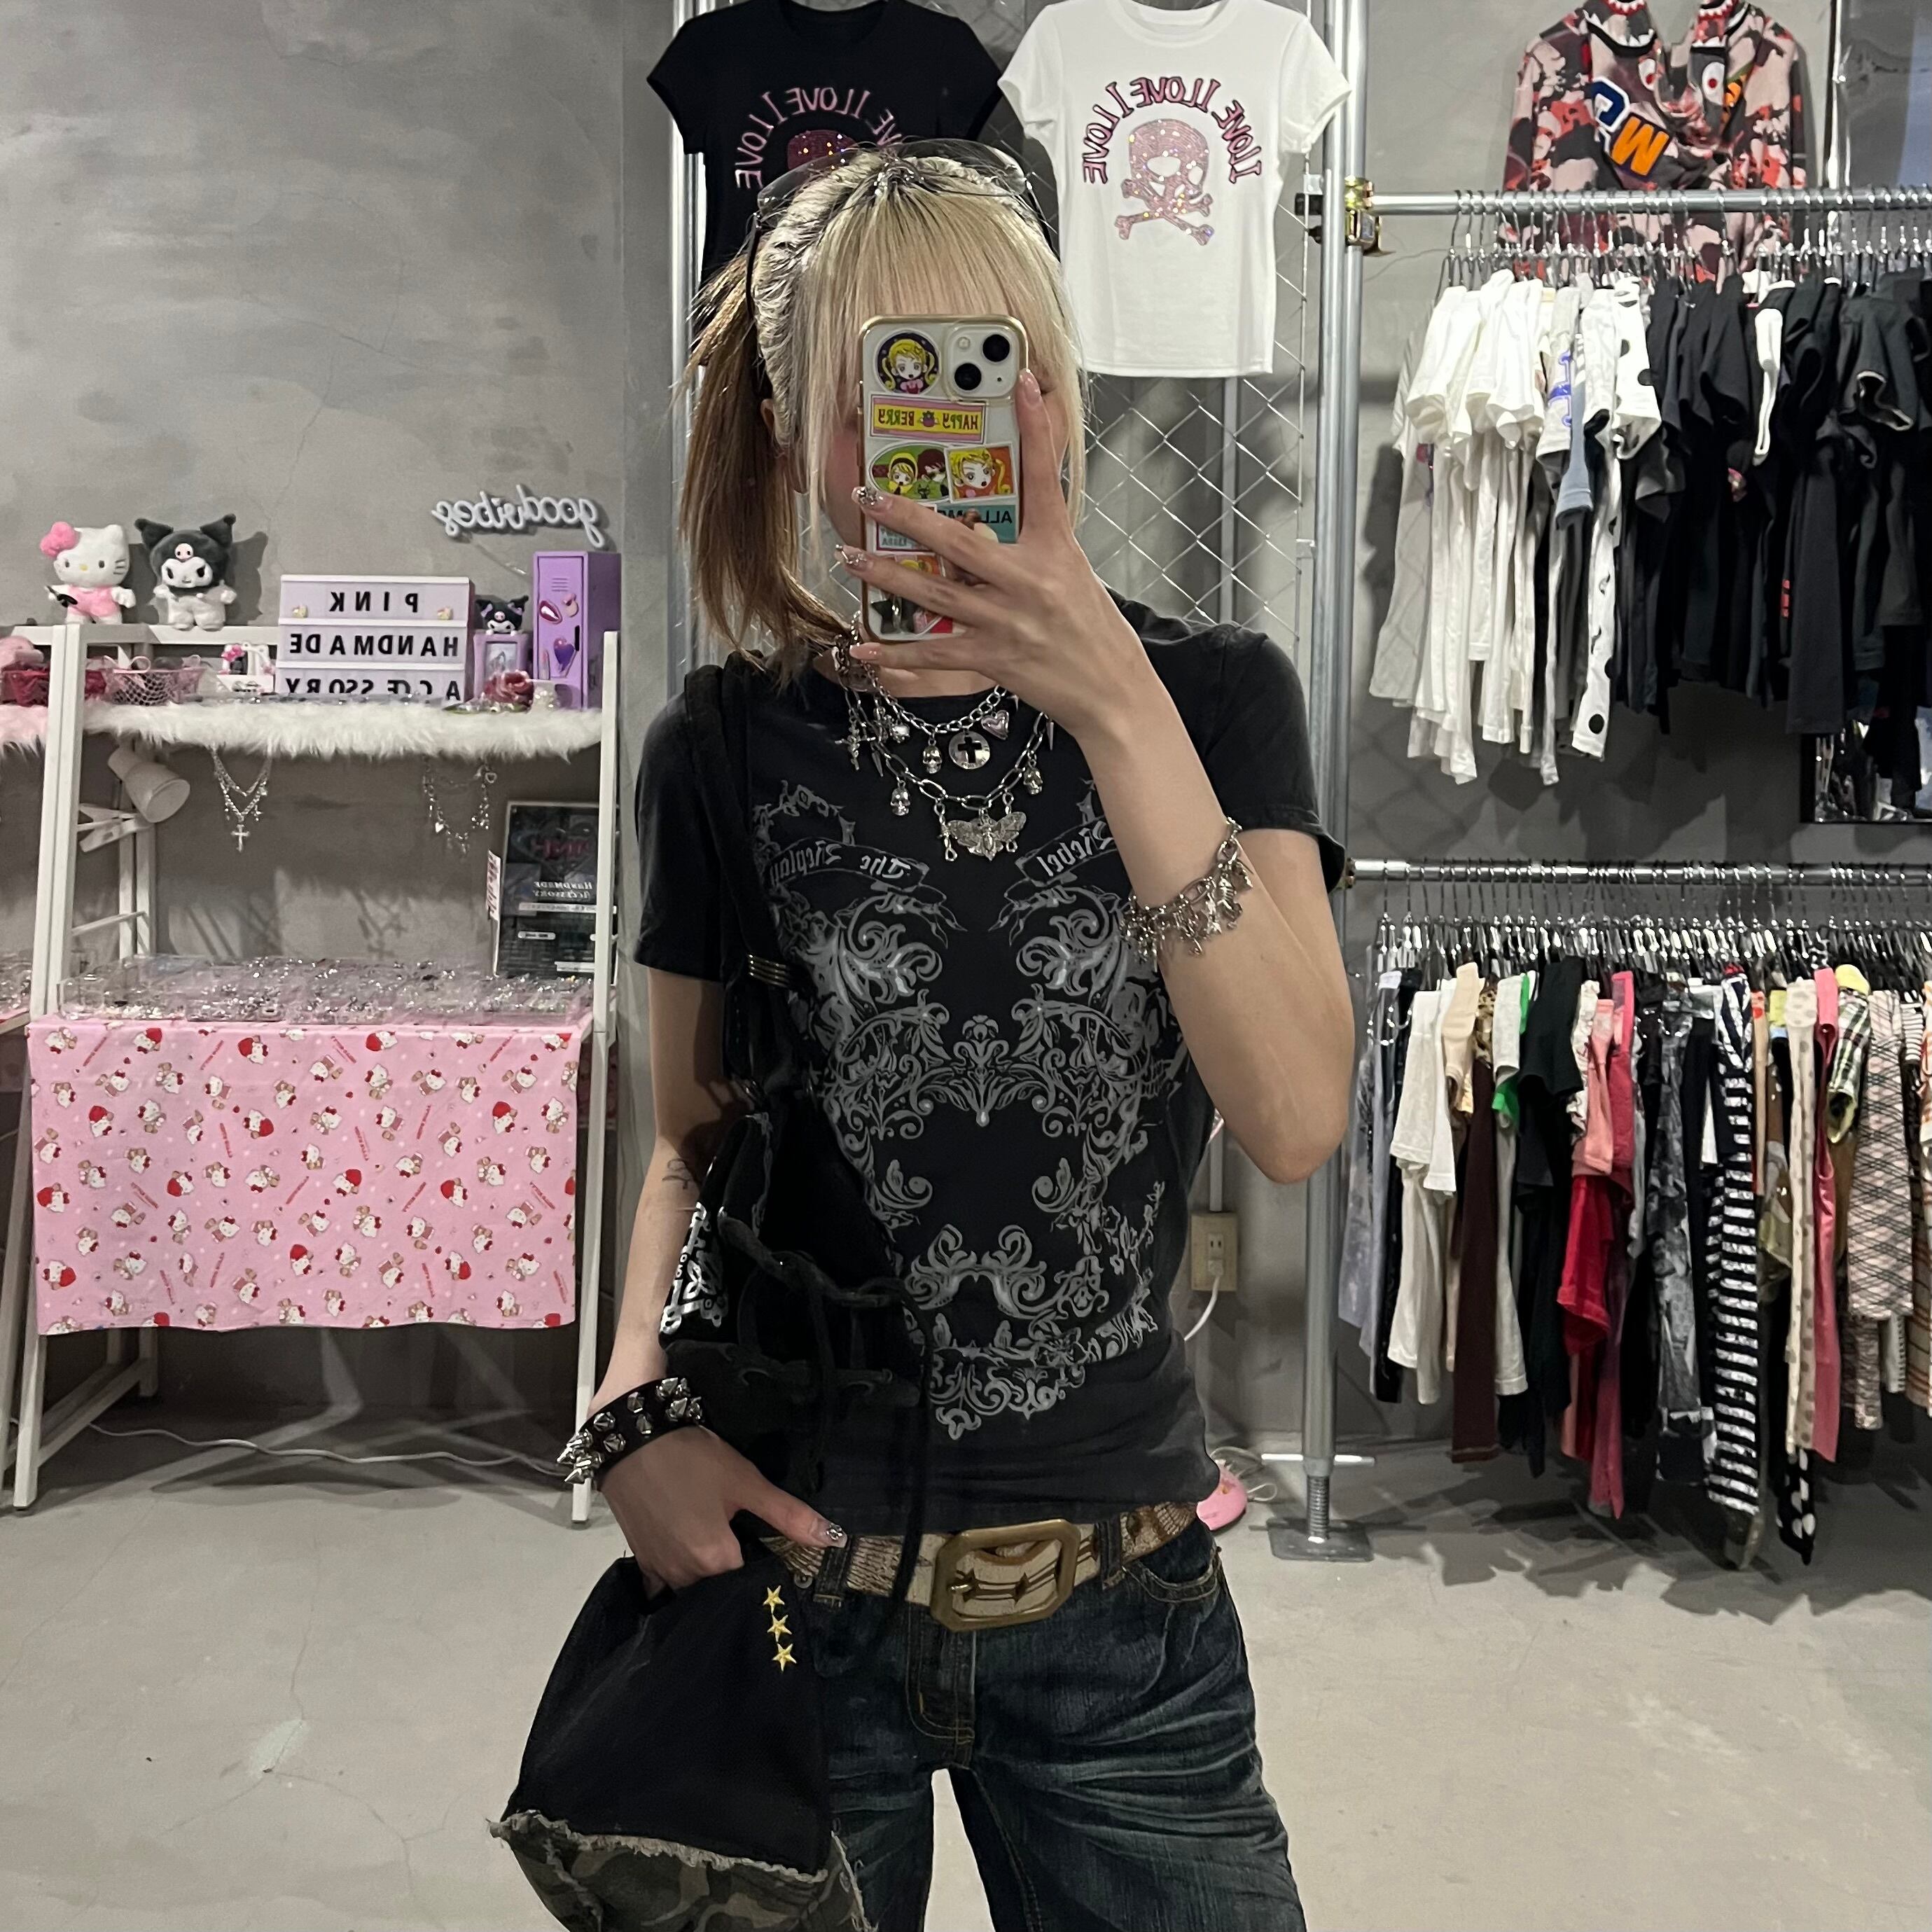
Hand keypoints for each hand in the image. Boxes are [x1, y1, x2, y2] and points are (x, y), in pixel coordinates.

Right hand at [598, 1426, 845, 1591]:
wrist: (631, 1438)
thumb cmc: (690, 1458)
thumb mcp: (745, 1481)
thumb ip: (788, 1515)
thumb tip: (832, 1539)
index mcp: (716, 1560)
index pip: (750, 1585)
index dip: (765, 1571)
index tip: (773, 1557)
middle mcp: (684, 1576)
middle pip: (720, 1589)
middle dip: (735, 1576)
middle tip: (745, 1545)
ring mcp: (659, 1570)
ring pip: (692, 1587)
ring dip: (708, 1575)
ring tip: (720, 1543)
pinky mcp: (642, 1558)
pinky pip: (664, 1581)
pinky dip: (678, 1573)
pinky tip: (687, 1552)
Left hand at [837, 369, 1161, 745]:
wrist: (1112, 690)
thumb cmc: (1092, 629)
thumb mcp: (1073, 570)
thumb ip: (1035, 540)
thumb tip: (991, 516)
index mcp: (1055, 550)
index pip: (1044, 479)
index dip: (1036, 428)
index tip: (1023, 382)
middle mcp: (1028, 583)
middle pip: (958, 542)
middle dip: (907, 517)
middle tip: (868, 495)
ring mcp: (1006, 623)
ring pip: (934, 595)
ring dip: (885, 575)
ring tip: (851, 556)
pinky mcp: (992, 659)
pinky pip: (932, 655)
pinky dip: (893, 652)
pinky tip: (861, 645)